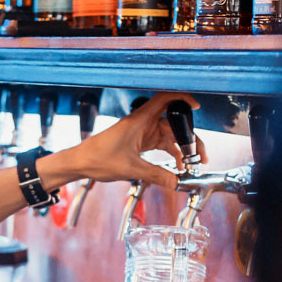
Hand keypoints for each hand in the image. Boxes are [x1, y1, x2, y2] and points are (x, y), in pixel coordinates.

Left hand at [69, 92, 207, 187]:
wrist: (80, 163)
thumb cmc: (98, 158)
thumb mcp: (131, 169)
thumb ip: (156, 175)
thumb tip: (176, 182)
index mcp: (140, 120)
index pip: (165, 99)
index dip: (183, 99)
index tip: (197, 106)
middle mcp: (142, 123)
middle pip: (173, 123)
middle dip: (189, 138)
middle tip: (200, 154)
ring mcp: (141, 132)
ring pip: (168, 135)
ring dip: (181, 148)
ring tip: (192, 163)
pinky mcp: (139, 141)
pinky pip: (160, 144)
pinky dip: (170, 153)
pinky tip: (176, 166)